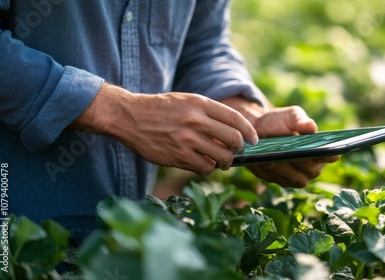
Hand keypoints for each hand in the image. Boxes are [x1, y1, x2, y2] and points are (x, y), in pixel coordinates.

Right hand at [71, 84, 258, 173]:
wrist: (130, 117)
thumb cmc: (161, 109)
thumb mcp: (186, 100)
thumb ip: (209, 113)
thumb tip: (234, 130)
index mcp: (200, 104)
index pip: (236, 119)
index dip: (249, 131)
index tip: (253, 139)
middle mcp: (196, 121)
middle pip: (233, 139)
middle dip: (239, 148)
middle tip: (236, 151)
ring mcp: (187, 140)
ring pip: (222, 157)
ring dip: (226, 162)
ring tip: (222, 161)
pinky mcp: (178, 156)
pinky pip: (205, 168)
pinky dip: (208, 169)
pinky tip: (204, 164)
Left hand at [222, 98, 338, 187]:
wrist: (261, 128)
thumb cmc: (282, 121)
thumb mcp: (292, 116)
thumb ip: (302, 121)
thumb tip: (311, 128)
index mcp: (322, 151)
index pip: (332, 156)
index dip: (328, 155)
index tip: (319, 150)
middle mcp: (313, 168)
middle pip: (309, 169)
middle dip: (298, 162)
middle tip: (286, 155)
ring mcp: (297, 178)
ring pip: (291, 177)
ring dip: (280, 168)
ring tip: (269, 159)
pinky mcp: (280, 181)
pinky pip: (276, 178)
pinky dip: (268, 171)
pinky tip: (260, 162)